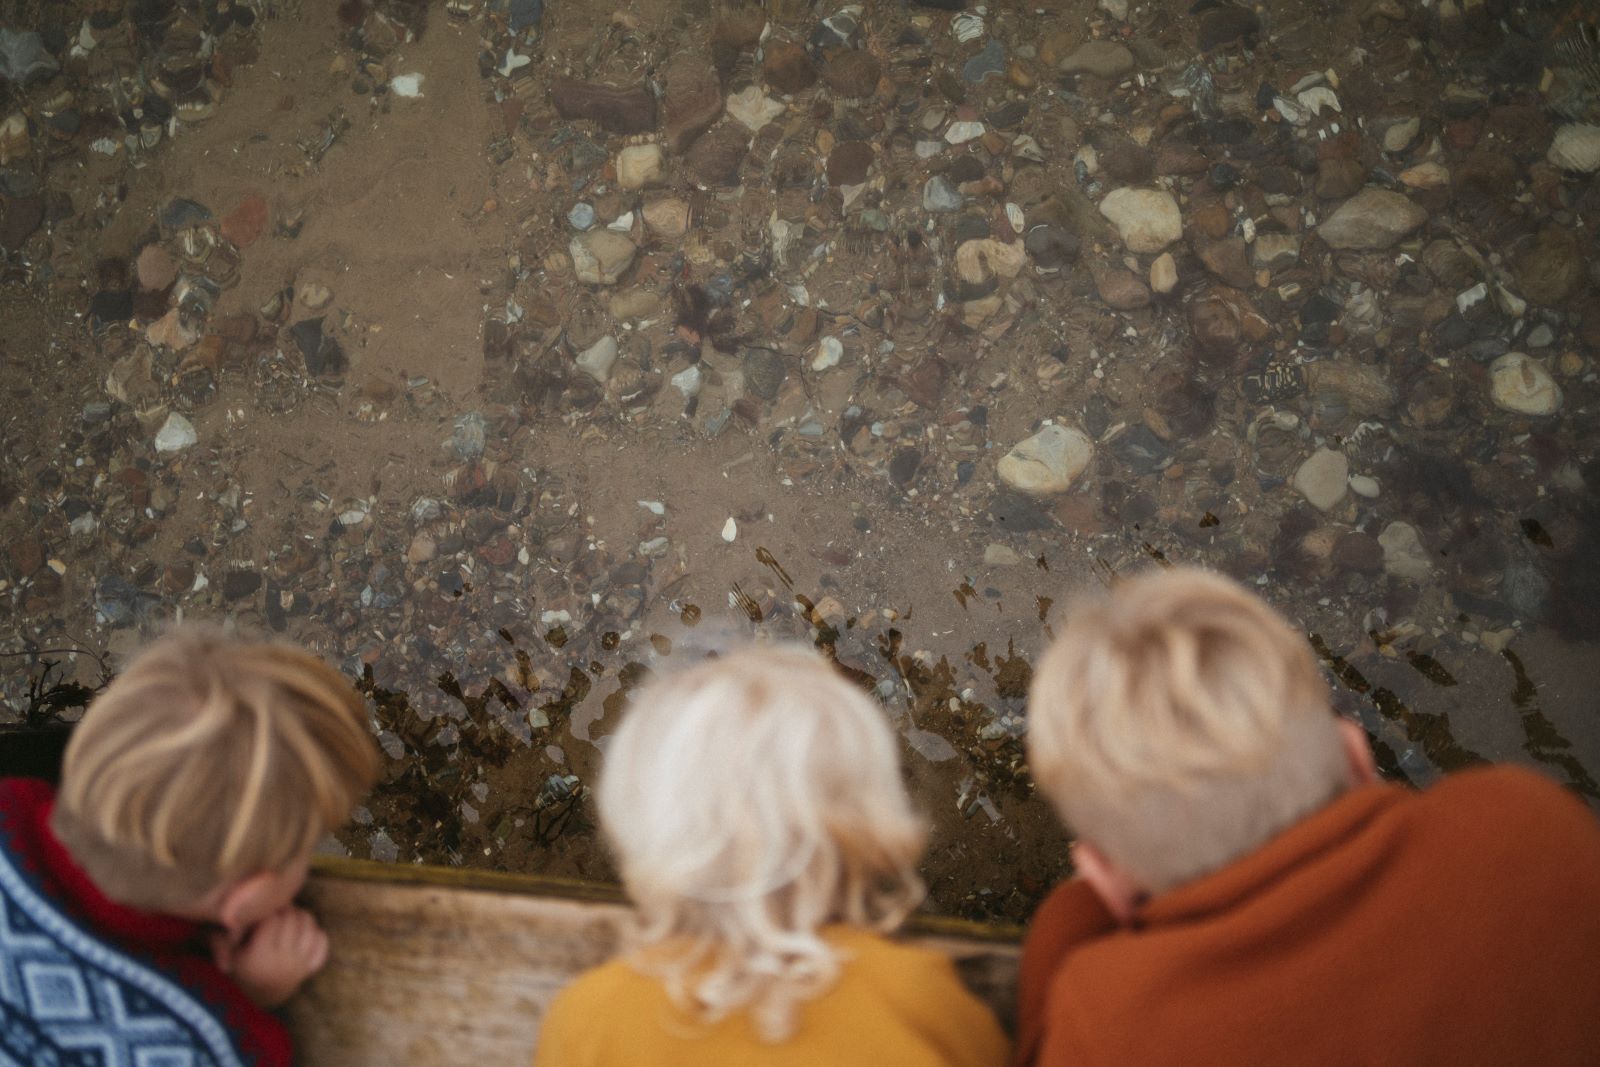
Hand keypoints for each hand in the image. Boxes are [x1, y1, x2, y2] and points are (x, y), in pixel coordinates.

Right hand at [210, 906, 329, 1007]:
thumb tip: (230, 924)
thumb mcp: (224, 954)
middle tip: (277, 910)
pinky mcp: (309, 970)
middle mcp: (282, 963)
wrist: (255, 999)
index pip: (273, 919)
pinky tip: (301, 931)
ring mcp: (298, 967)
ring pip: (310, 927)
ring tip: (288, 917)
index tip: (264, 909)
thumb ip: (221, 937)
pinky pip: (322, 942)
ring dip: (301, 916)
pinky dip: (315, 932)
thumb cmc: (237, 968)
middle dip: (286, 909)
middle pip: (293, 919)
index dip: (269, 909)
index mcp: (258, 958)